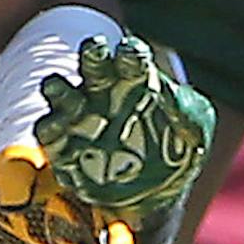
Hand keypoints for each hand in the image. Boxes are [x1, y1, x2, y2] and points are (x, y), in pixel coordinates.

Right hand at [33, 35, 213, 220]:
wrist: (157, 194)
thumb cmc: (178, 150)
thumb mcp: (194, 130)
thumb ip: (184, 111)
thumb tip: (166, 94)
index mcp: (136, 79)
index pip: (131, 58)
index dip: (131, 55)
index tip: (133, 55)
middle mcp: (105, 92)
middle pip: (93, 66)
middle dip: (93, 56)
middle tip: (95, 49)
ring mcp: (81, 120)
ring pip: (62, 95)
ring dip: (58, 89)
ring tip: (56, 86)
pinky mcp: (66, 150)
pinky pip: (50, 137)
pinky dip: (49, 132)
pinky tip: (53, 129)